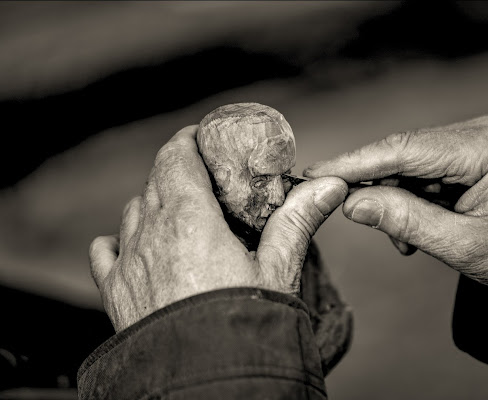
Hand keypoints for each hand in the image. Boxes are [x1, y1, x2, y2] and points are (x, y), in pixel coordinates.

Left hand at [89, 126, 346, 331]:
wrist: (208, 381)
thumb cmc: (245, 323)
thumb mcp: (278, 268)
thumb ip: (298, 219)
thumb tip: (329, 186)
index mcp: (189, 219)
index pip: (177, 157)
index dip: (190, 140)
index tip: (204, 138)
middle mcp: (151, 234)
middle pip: (155, 180)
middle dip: (178, 169)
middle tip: (204, 176)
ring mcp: (129, 264)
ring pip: (133, 212)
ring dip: (153, 203)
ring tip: (180, 214)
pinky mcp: (117, 293)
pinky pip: (106, 252)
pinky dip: (118, 241)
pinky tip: (131, 245)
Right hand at [304, 115, 487, 292]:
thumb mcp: (460, 245)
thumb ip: (404, 221)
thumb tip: (352, 203)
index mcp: (484, 149)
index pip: (404, 149)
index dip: (356, 162)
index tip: (318, 172)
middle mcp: (477, 132)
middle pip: (402, 152)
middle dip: (375, 187)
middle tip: (352, 214)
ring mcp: (471, 139)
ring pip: (406, 163)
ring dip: (395, 199)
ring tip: (406, 239)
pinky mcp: (465, 151)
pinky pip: (420, 170)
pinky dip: (409, 198)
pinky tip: (417, 227)